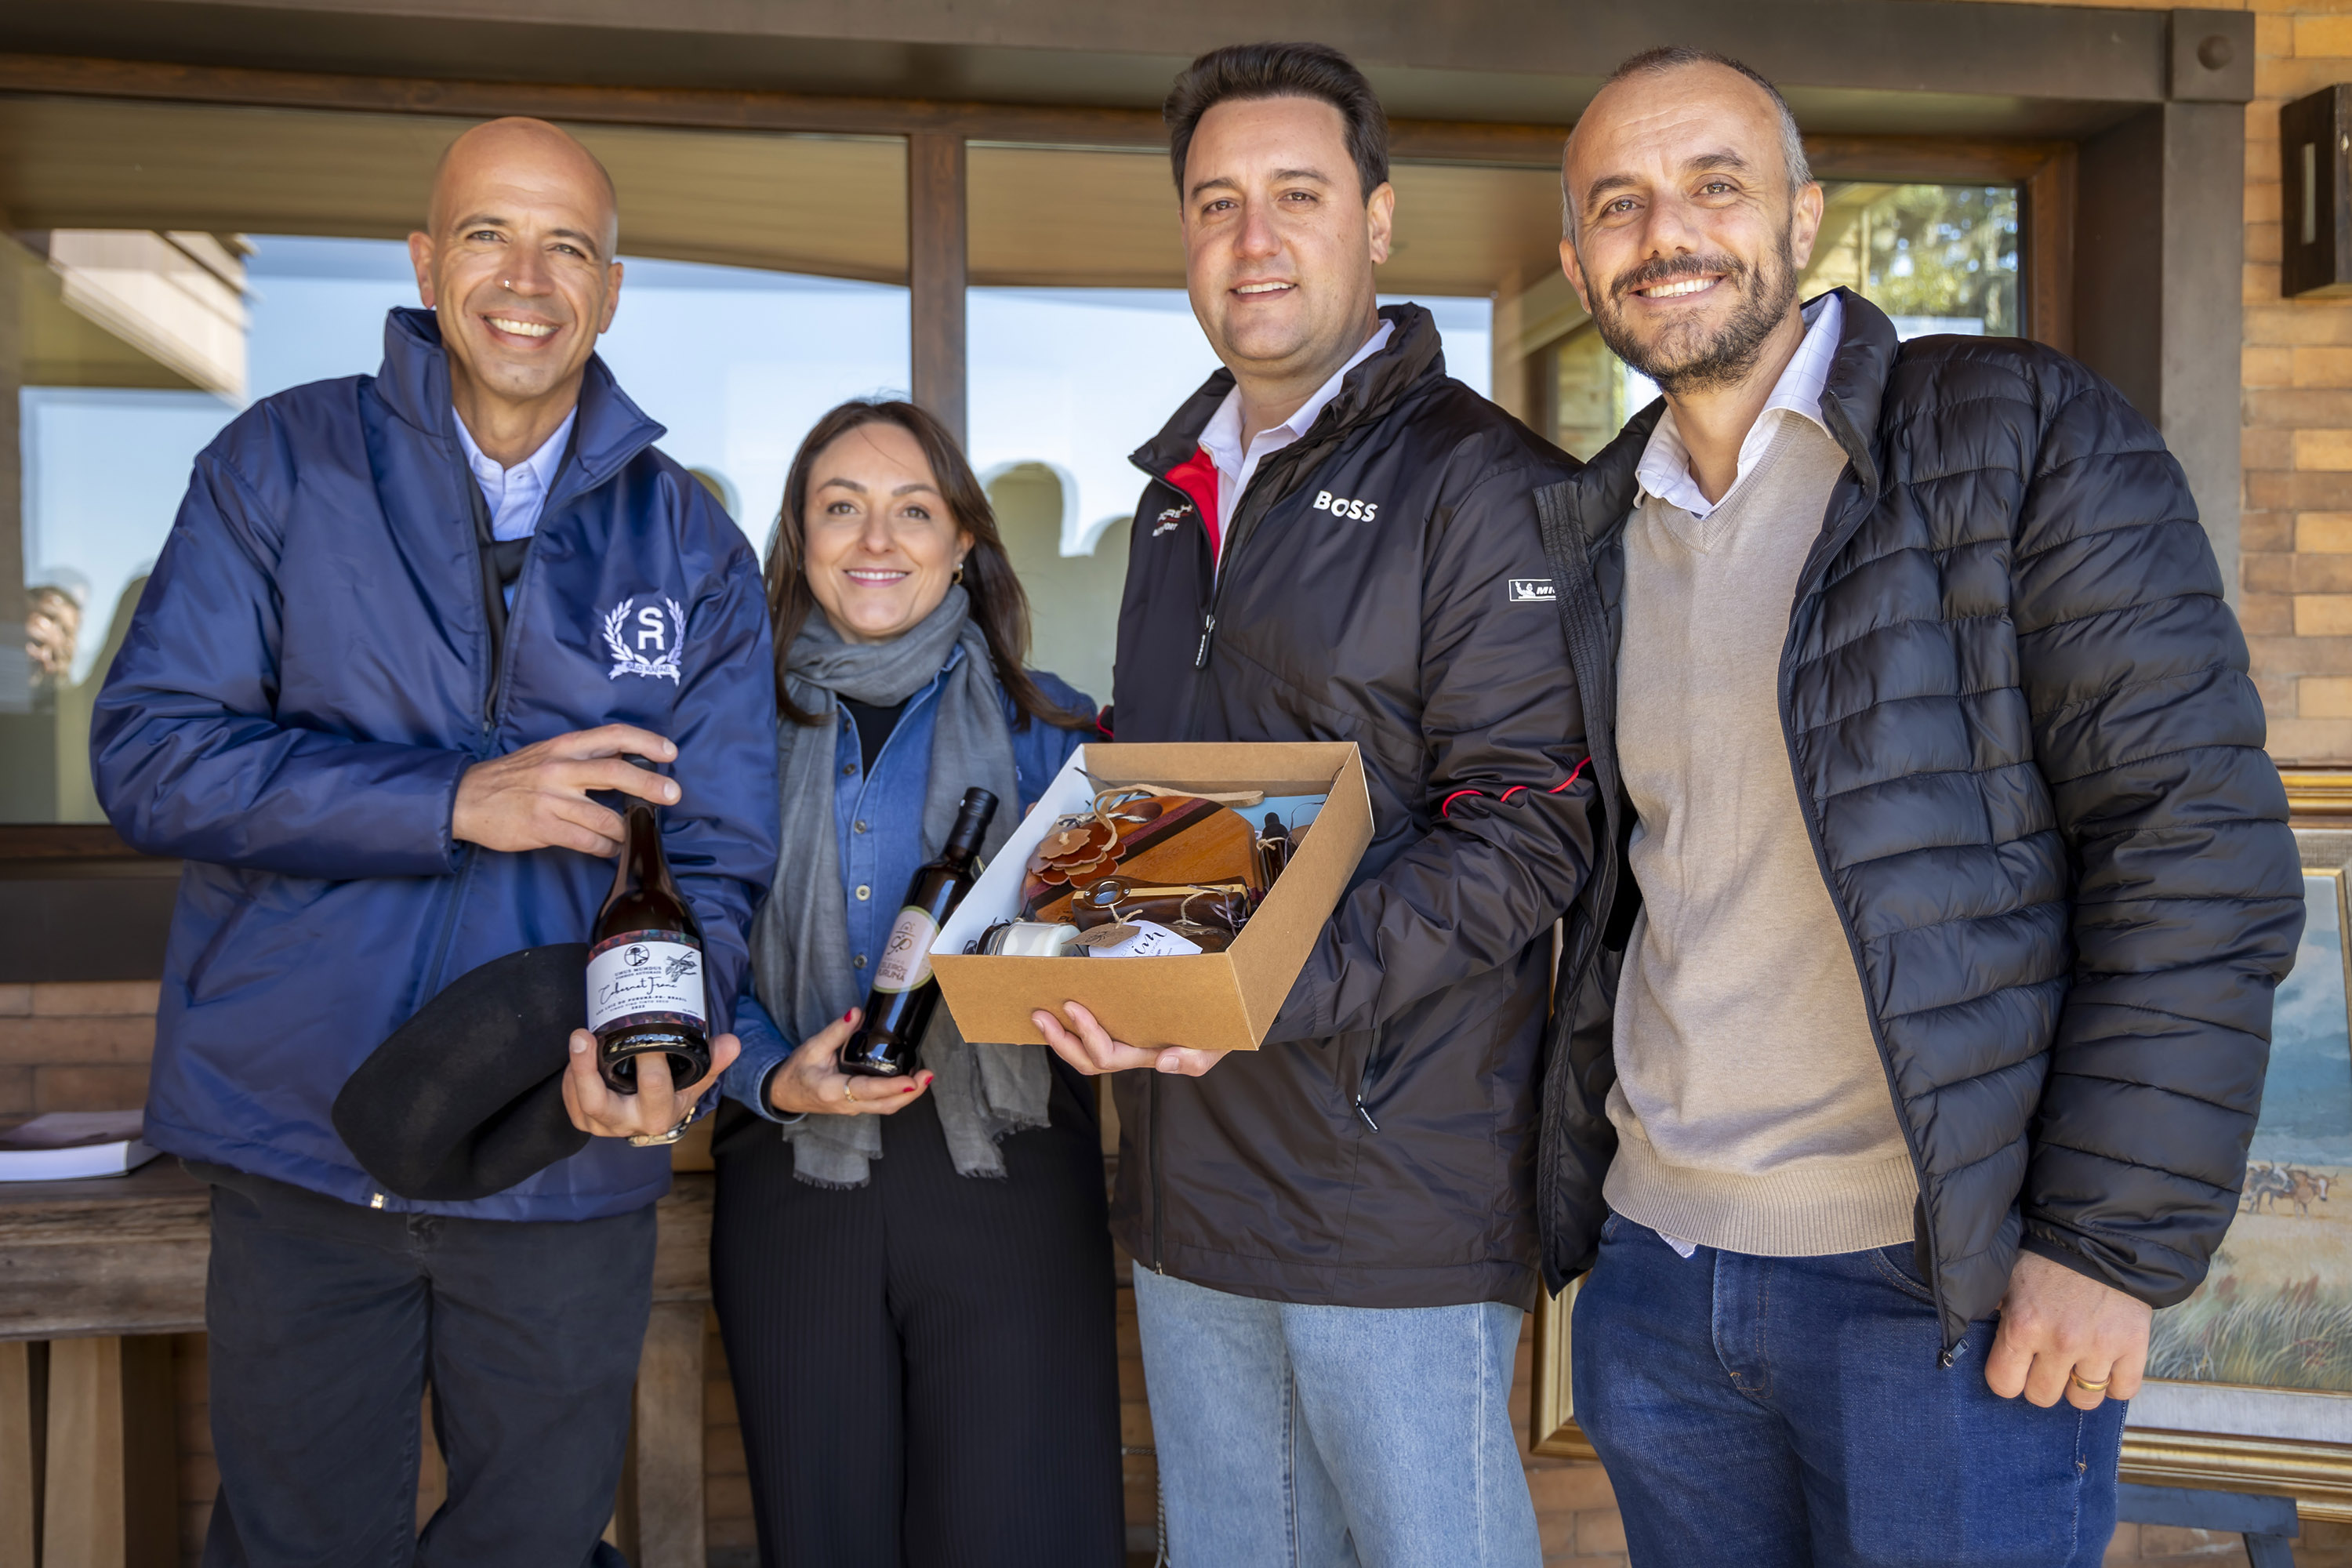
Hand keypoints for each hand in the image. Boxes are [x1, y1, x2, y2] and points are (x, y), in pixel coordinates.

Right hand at [453, 726, 680, 855]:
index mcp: (563, 746)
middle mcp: (560, 769)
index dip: (645, 741)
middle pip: (616, 773)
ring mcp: (551, 799)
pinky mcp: (543, 827)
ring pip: (606, 817)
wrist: (465, 799)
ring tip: (632, 834)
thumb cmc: (512, 777)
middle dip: (650, 785)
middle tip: (673, 794)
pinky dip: (606, 847)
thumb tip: (626, 764)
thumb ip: (582, 757)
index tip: (669, 752)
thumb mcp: (546, 754)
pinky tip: (609, 849)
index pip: (612, 736)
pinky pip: (588, 841)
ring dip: (626, 830)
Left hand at [562, 1028, 737, 1139]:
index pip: (654, 1086)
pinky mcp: (584, 1121)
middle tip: (583, 1034)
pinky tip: (580, 1056)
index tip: (647, 1032)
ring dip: (575, 1068)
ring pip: (579, 1100)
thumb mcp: (696, 1079)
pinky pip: (570, 1100)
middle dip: (586, 1068)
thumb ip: (713, 1060)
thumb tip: (731, 1043)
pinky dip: (572, 1076)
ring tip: (581, 1038)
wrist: (654, 1118)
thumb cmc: (674, 1093)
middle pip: (598, 1101)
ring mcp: (602, 1126)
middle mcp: (628, 1124)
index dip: (650, 1058)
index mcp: (659, 1114)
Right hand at [766, 1009, 933, 1115]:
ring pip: (885, 1108)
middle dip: (910, 1093)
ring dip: (908, 1096)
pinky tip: (910, 1081)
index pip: (866, 1090)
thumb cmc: (797, 1072)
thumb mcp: (812, 1048)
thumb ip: (836, 1031)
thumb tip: (856, 1012)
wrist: (784, 1093)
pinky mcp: (856, 1107)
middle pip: (884, 1105)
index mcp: (832, 1090)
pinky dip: (898, 1095)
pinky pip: (881, 1105)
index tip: (911, 1080)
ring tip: (925, 1077)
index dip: (890, 1087)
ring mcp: (852, 1109)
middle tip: (928, 1075)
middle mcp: (845, 1104)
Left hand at [1031, 1000, 1228, 1076]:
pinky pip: (1090, 1037)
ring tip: (1040, 1015)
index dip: (1087, 1034)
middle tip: (1040, 1015)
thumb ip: (1193, 1060)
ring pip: (1083, 1054)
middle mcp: (1129, 1054)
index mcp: (1145, 1057)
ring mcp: (1124, 1044)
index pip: (1108, 1055)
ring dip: (1059, 1037)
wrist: (1221, 1020)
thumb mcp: (1212, 1049)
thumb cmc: (1216, 1035)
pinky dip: (1070, 1029)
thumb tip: (1164, 1062)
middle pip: (1087, 1061)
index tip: (1073, 1006)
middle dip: (1060, 1040)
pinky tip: (1057, 1013)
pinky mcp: (1122, 1029)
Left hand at [1984, 1249, 2151, 1409]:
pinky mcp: (2134, 1346)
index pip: (2004, 1385)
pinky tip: (2105, 1363)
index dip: (2007, 1378)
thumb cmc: (2047, 1258)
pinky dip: (2115, 1383)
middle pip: (2043, 1397)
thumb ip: (1992, 1311)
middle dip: (2041, 1382)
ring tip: (2076, 1361)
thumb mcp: (2006, 1279)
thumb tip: (1971, 1336)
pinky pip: (2123, 1391)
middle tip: (2046, 1361)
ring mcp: (2100, 1347)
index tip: (2014, 1368)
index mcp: (2023, 1325)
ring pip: (2083, 1399)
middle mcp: (2061, 1341)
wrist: (2100, 1237)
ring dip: (2078, 1384)